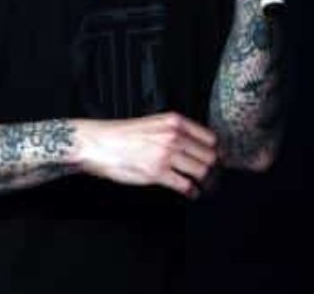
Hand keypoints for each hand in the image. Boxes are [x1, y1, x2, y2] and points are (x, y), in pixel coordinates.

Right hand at [72, 113, 219, 199]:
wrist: (98, 143)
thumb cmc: (121, 135)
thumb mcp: (153, 123)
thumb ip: (174, 131)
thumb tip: (193, 146)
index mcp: (174, 121)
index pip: (210, 138)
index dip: (215, 151)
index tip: (216, 160)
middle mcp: (173, 136)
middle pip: (209, 156)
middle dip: (212, 169)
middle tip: (211, 176)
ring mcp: (166, 154)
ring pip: (201, 171)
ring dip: (204, 182)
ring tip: (201, 186)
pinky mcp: (157, 173)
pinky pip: (186, 186)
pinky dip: (191, 192)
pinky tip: (190, 193)